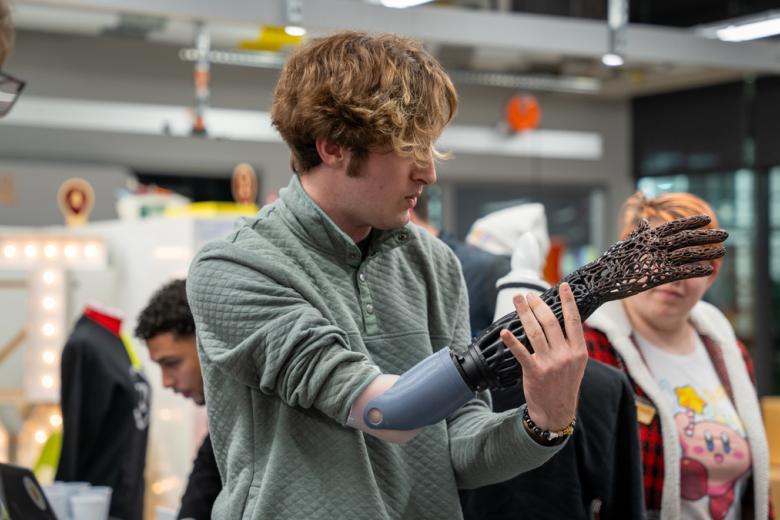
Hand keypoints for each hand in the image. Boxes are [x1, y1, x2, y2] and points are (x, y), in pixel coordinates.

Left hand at [501, 283, 586, 430]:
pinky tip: (505, 332)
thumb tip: (561, 319)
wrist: (556, 411)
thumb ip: (571, 343)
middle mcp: (566, 355)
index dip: (568, 302)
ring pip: (535, 331)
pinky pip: (521, 352)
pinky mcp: (535, 372)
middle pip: (550, 322)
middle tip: (528, 295)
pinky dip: (512, 341)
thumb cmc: (564, 385)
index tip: (564, 286)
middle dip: (538, 304)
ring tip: (517, 300)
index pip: (573, 320)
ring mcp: (550, 363)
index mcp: (579, 351)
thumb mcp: (576, 364)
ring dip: (524, 313)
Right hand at [573, 215, 726, 303]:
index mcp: (646, 236)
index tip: (706, 219)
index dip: (691, 222)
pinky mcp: (655, 277)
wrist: (598, 281)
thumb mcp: (624, 245)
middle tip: (725, 233)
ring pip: (687, 254)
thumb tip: (643, 221)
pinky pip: (680, 272)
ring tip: (722, 250)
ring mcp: (655, 261)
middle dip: (706, 236)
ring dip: (706, 252)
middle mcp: (653, 246)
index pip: (673, 226)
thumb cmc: (610, 263)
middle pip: (686, 238)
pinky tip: (708, 268)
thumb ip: (637, 234)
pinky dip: (695, 269)